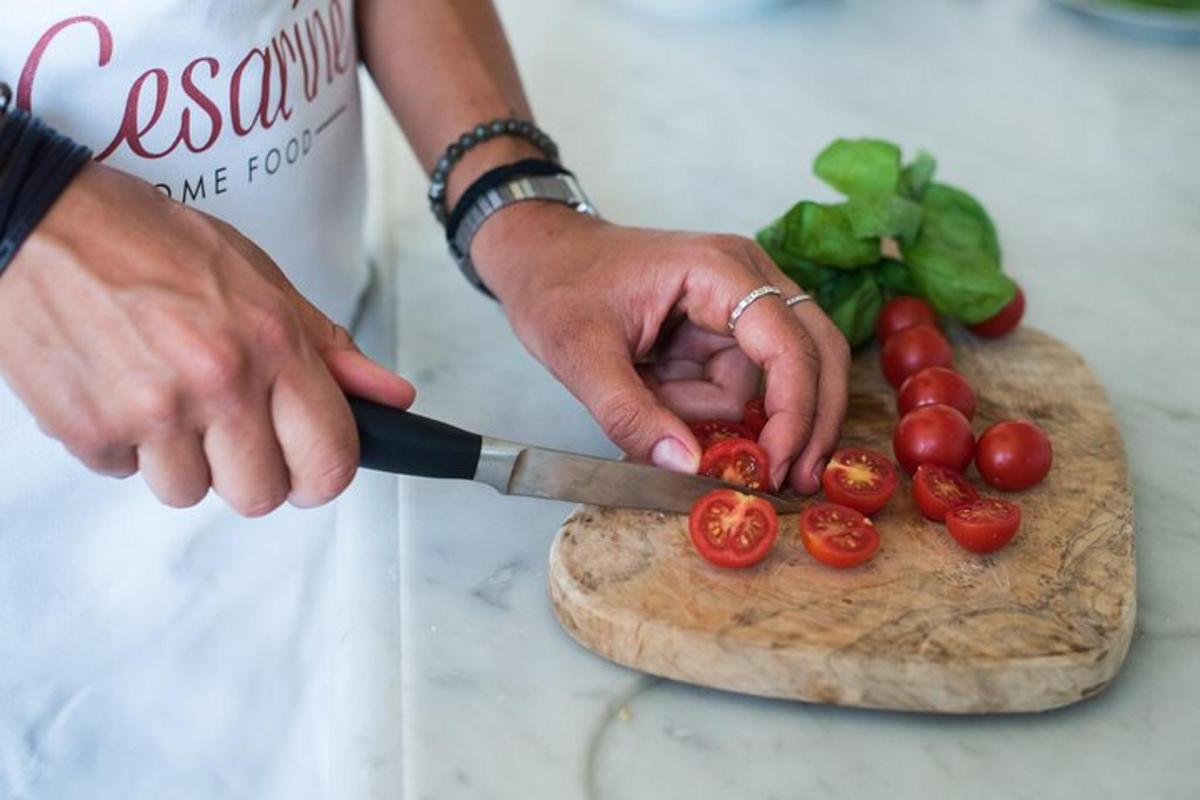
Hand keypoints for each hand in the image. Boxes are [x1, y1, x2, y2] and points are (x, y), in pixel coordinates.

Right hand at [0, 163, 414, 514]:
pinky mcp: (88, 431)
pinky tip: (121, 388)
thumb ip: (327, 347)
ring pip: (191, 493)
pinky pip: (128, 474)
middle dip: (251, 470)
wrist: (36, 222)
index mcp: (269, 342)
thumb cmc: (147, 241)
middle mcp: (216, 381)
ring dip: (184, 459)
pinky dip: (127, 445)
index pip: (330, 459)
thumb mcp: (257, 278)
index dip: (324, 472)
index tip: (310, 462)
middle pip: (262, 495)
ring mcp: (149, 412)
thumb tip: (391, 397)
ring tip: (166, 394)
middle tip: (230, 424)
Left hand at [472, 204, 849, 493]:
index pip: (787, 344)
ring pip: (763, 383)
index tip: (776, 468)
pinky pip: (735, 385)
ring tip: (651, 392)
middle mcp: (746, 278)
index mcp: (719, 270)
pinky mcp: (725, 328)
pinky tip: (659, 389)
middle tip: (787, 481)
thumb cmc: (558, 285)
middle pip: (814, 355)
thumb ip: (630, 415)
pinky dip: (703, 406)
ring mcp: (740, 302)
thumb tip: (688, 467)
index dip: (795, 411)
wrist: (539, 256)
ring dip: (715, 413)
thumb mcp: (580, 355)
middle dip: (802, 421)